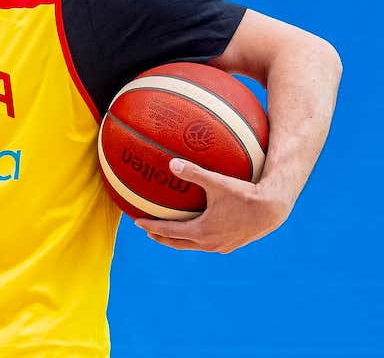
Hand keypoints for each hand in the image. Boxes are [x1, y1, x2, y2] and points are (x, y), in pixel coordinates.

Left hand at [134, 158, 291, 252]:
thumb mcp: (218, 183)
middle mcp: (210, 244)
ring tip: (169, 232)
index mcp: (201, 232)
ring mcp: (222, 246)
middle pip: (178, 243)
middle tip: (147, 230)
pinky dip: (196, 239)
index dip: (151, 226)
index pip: (169, 231)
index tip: (136, 222)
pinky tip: (198, 229)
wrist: (273, 210)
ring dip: (179, 240)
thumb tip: (171, 163)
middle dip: (161, 237)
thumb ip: (194, 173)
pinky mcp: (232, 244)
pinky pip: (208, 244)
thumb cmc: (246, 195)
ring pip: (193, 246)